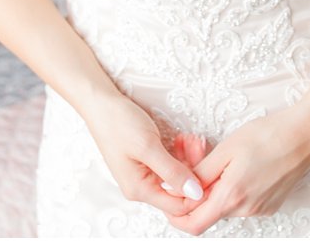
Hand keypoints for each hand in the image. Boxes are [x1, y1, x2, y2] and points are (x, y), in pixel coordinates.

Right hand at [81, 93, 206, 217]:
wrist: (101, 104)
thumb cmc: (118, 123)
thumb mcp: (148, 146)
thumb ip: (173, 172)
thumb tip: (195, 193)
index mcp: (139, 190)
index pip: (178, 207)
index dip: (197, 192)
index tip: (208, 169)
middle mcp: (141, 188)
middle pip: (180, 191)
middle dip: (194, 169)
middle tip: (198, 145)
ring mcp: (144, 176)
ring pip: (177, 177)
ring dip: (189, 159)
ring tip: (190, 139)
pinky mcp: (147, 163)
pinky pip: (171, 166)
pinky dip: (180, 154)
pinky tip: (183, 139)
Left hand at [164, 108, 309, 235]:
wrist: (306, 134)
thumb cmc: (267, 135)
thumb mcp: (226, 149)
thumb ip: (199, 173)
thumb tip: (174, 187)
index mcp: (231, 197)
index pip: (194, 225)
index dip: (177, 215)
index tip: (171, 196)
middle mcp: (246, 209)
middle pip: (210, 214)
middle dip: (198, 196)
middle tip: (197, 166)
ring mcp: (260, 209)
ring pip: (226, 207)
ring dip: (217, 191)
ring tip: (222, 162)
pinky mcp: (270, 204)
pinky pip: (243, 203)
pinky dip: (234, 190)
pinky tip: (241, 167)